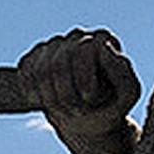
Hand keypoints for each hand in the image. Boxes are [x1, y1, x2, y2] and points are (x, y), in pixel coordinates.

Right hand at [17, 28, 141, 153]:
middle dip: (66, 94)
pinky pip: (26, 74)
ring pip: (40, 71)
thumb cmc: (111, 104)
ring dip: (51, 99)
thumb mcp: (127, 93)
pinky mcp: (35, 57)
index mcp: (102, 38)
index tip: (89, 99)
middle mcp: (77, 36)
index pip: (83, 50)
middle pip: (59, 64)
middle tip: (76, 112)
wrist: (88, 117)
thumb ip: (122, 70)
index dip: (83, 79)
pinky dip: (34, 94)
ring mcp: (54, 45)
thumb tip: (103, 45)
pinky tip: (47, 104)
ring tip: (64, 111)